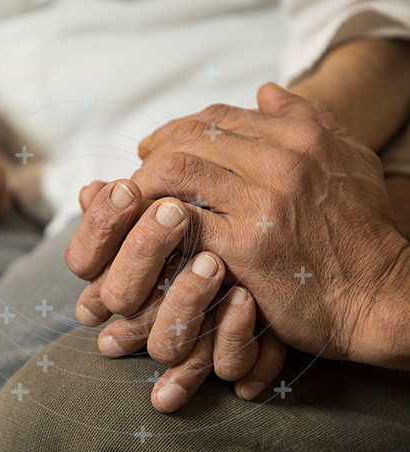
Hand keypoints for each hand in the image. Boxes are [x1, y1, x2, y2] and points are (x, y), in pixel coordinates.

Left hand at [67, 84, 409, 410]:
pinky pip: (182, 222)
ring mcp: (261, 203)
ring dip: (147, 186)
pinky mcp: (245, 246)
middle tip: (140, 176)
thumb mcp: (347, 161)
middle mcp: (280, 162)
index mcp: (299, 138)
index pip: (216, 118)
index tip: (158, 149)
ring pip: (176, 172)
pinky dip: (158, 225)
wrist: (379, 295)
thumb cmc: (362, 231)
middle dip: (154, 153)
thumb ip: (307, 119)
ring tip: (138, 203)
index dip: (177, 130)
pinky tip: (152, 234)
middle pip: (189, 139)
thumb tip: (265, 91)